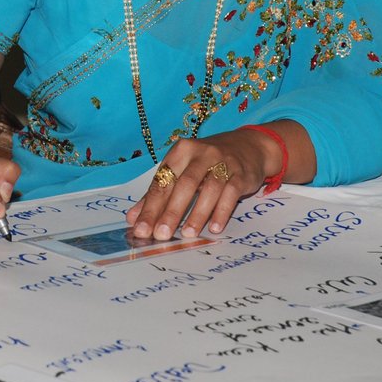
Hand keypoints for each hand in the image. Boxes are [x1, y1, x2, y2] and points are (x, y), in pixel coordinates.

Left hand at [126, 126, 278, 240]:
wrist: (247, 146)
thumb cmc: (206, 162)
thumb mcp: (182, 170)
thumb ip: (159, 193)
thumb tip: (134, 219)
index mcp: (181, 151)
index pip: (163, 181)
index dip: (151, 206)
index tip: (142, 228)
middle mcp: (201, 154)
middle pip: (184, 184)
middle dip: (171, 211)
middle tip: (161, 234)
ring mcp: (223, 162)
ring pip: (208, 189)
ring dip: (197, 213)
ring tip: (187, 234)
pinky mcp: (241, 174)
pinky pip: (230, 193)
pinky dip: (222, 211)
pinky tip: (214, 227)